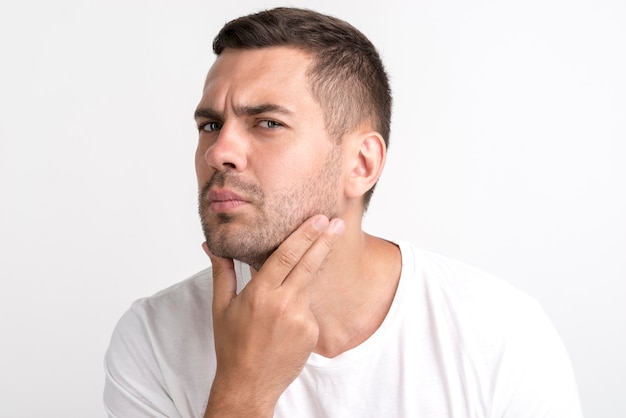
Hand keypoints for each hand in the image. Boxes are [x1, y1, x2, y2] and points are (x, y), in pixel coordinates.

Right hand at [203, 215, 344, 417]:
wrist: (249, 384)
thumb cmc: (232, 345)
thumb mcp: (221, 307)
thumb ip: (222, 272)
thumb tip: (212, 246)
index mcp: (260, 294)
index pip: (286, 255)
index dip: (304, 235)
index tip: (319, 219)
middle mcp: (283, 304)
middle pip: (308, 264)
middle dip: (325, 240)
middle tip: (338, 222)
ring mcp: (300, 319)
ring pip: (308, 286)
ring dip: (310, 274)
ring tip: (310, 265)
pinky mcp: (311, 332)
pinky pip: (309, 309)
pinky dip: (301, 305)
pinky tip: (286, 321)